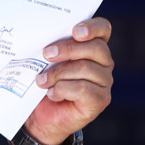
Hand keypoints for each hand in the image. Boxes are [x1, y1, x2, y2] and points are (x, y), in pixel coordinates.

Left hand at [14, 17, 113, 144]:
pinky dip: (63, 90)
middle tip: (46, 55)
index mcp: (93, 48)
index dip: (92, 27)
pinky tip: (52, 94)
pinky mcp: (100, 100)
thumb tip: (44, 39)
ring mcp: (104, 82)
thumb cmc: (44, 84)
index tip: (75, 31)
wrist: (39, 117)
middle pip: (95, 48)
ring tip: (42, 81)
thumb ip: (52, 48)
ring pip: (85, 68)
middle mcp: (104, 63)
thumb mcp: (45, 62)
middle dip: (67, 49)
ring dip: (58, 74)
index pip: (103, 29)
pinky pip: (83, 89)